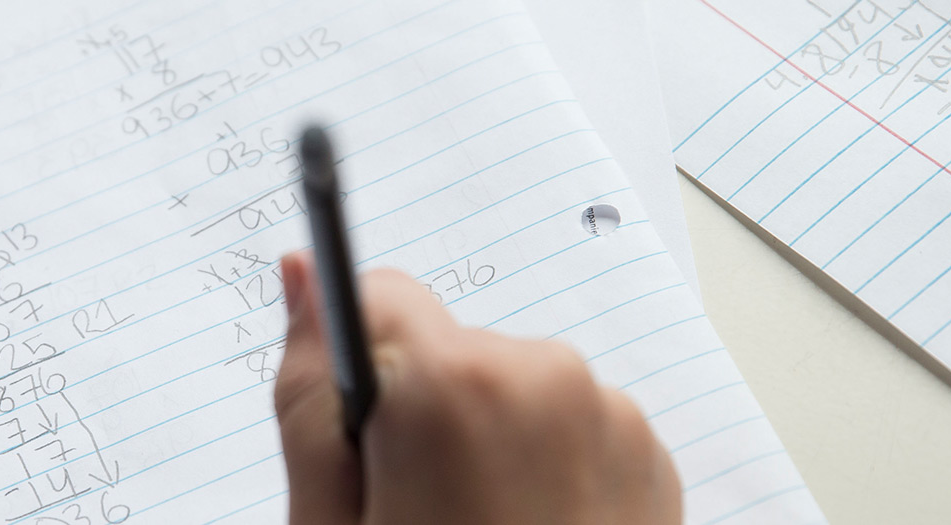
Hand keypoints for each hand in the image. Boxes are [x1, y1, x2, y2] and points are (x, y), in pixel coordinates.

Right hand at [274, 253, 680, 523]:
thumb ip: (307, 395)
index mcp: (455, 382)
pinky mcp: (648, 451)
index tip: (356, 439)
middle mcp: (545, 374)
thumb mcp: (331, 523)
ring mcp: (608, 414)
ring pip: (507, 388)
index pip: (375, 294)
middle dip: (417, 414)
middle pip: (443, 349)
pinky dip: (542, 468)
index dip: (352, 375)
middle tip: (410, 513)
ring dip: (484, 441)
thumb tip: (302, 277)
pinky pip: (567, 425)